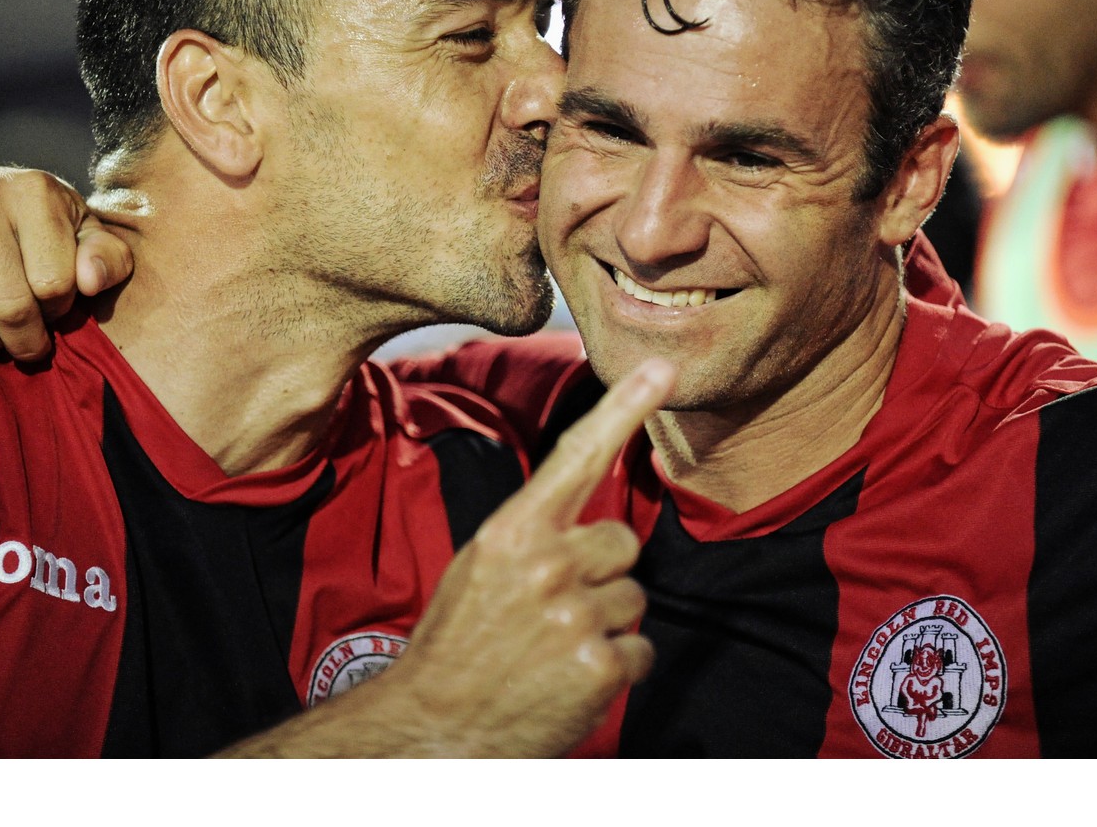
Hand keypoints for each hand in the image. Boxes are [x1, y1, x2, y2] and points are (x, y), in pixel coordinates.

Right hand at [0, 166, 131, 376]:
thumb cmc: (39, 224)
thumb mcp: (84, 232)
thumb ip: (107, 256)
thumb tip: (92, 282)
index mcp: (33, 191)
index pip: (54, 281)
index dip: (60, 311)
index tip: (57, 313)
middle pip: (9, 301)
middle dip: (26, 339)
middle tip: (31, 350)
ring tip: (1, 347)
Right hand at [222, 358, 674, 757]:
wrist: (433, 728)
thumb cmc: (458, 645)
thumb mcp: (481, 567)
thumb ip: (534, 535)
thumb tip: (592, 525)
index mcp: (512, 531)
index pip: (578, 456)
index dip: (625, 407)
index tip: (663, 368)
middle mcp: (547, 564)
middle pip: (622, 541)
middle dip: (600, 573)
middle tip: (551, 610)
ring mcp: (575, 614)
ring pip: (633, 598)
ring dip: (604, 624)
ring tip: (552, 649)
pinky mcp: (598, 665)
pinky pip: (639, 650)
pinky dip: (613, 669)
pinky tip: (567, 681)